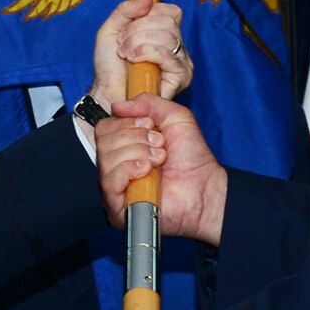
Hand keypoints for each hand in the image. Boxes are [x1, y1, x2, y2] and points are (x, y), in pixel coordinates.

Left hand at [89, 0, 190, 106]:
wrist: (106, 91)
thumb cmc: (110, 65)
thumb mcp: (111, 29)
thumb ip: (126, 10)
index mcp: (165, 33)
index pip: (170, 11)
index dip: (146, 16)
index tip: (127, 29)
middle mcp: (178, 46)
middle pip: (167, 22)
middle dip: (137, 30)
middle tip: (123, 45)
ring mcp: (182, 61)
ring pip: (167, 37)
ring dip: (138, 43)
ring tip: (126, 55)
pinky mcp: (181, 77)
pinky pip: (168, 56)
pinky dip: (146, 53)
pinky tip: (134, 61)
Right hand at [97, 94, 226, 244]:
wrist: (205, 188)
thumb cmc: (191, 158)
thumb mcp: (174, 117)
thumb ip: (148, 103)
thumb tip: (118, 105)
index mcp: (123, 146)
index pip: (105, 127)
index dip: (127, 122)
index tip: (151, 125)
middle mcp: (115, 165)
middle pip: (103, 139)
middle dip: (136, 137)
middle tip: (160, 145)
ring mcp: (114, 187)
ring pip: (107, 157)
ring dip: (138, 152)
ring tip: (159, 159)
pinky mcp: (117, 206)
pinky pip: (109, 180)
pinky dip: (129, 169)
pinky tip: (148, 170)